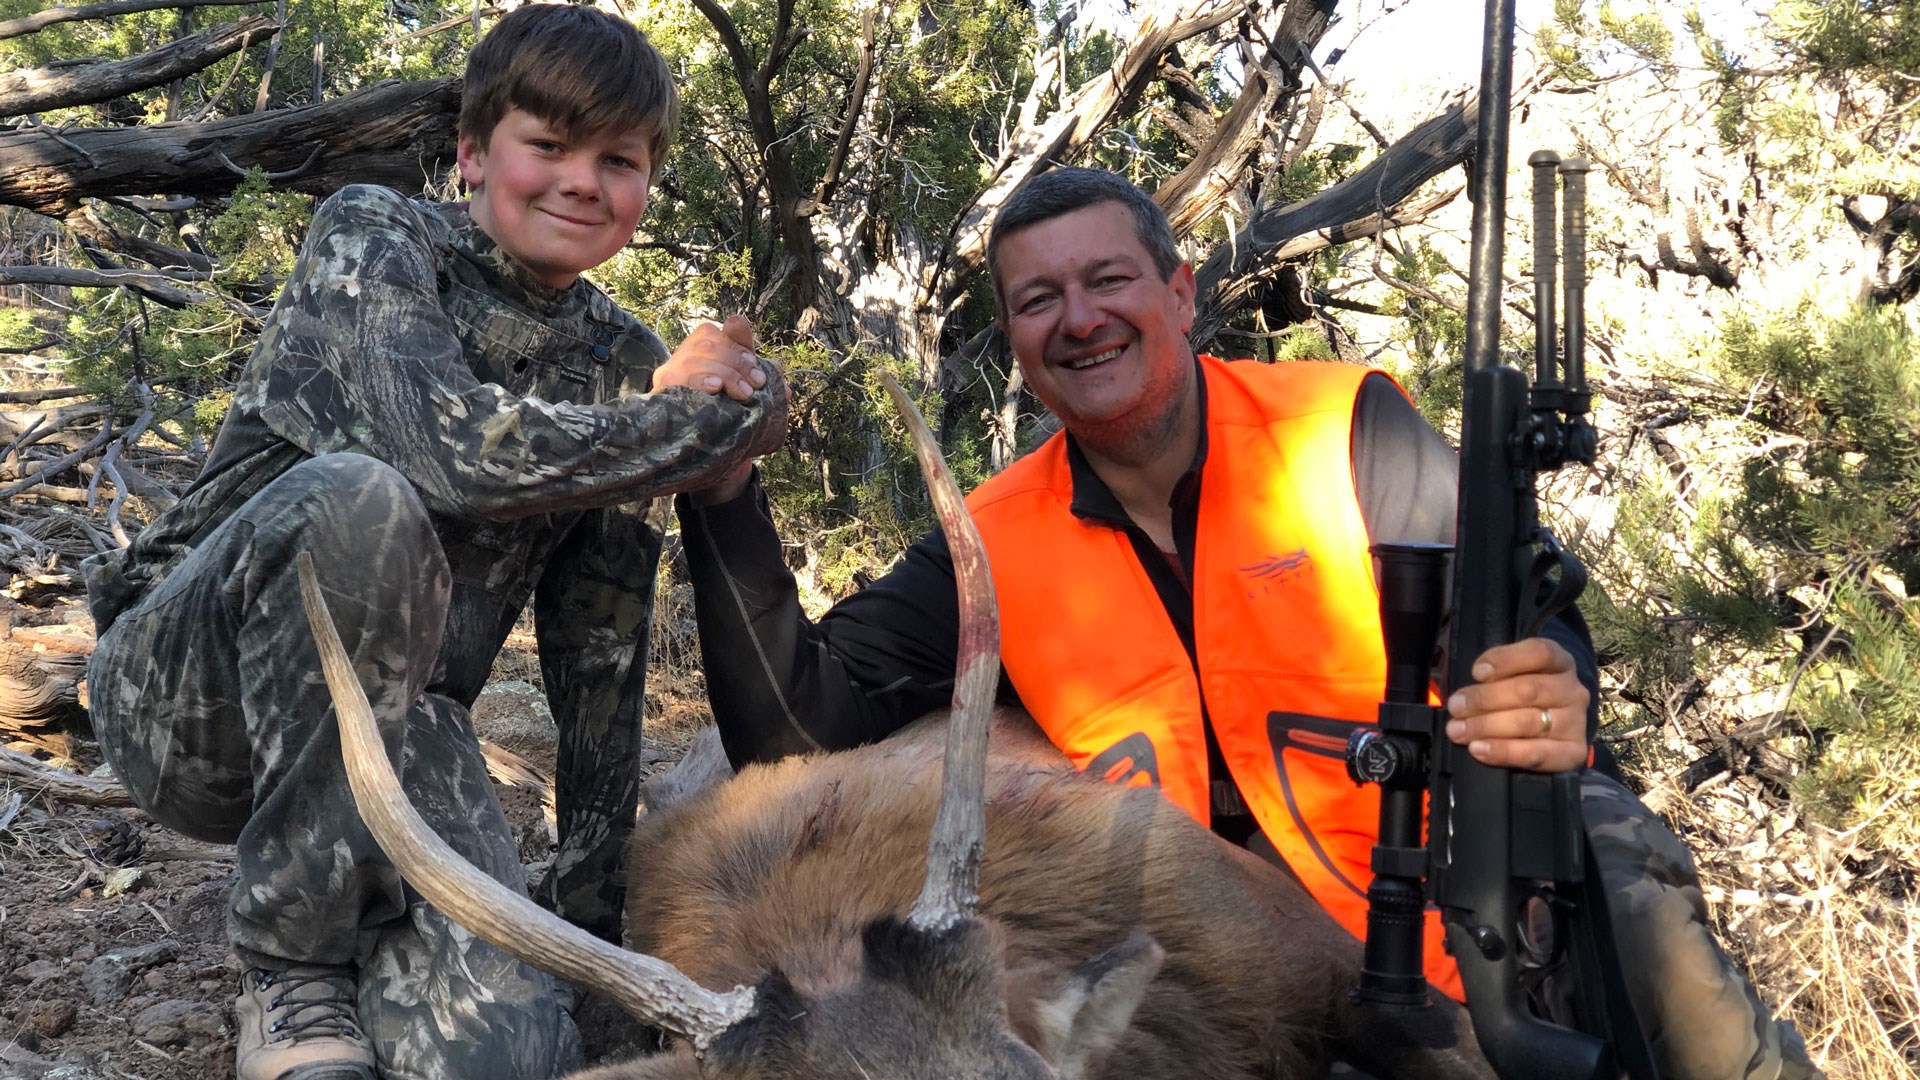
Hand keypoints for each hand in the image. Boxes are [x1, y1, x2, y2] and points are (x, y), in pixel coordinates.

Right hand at [652, 315, 768, 401]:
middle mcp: (683, 354)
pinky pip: (679, 379)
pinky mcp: (663, 389)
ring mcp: (670, 370)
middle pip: (707, 344)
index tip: (755, 365)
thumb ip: (759, 375)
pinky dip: (699, 381)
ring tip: (743, 393)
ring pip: (694, 359)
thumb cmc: (729, 408)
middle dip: (736, 363)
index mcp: (702, 345)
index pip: (715, 332)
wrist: (703, 443)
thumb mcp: (746, 388)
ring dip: (724, 374)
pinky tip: (714, 387)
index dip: (737, 346)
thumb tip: (778, 368)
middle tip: (755, 385)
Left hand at [1444, 637, 1589, 772]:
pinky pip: (1535, 754)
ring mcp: (1576, 722)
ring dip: (1486, 726)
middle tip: (1456, 708)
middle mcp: (1573, 690)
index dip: (1506, 660)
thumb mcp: (1514, 673)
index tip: (1477, 672)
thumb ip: (1497, 673)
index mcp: (1560, 662)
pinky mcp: (1573, 752)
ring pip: (1528, 722)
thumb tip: (1470, 689)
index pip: (1540, 652)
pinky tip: (1478, 749)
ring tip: (1458, 730)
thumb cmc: (1525, 692)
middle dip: (1484, 699)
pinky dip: (1503, 752)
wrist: (1556, 726)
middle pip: (1528, 690)